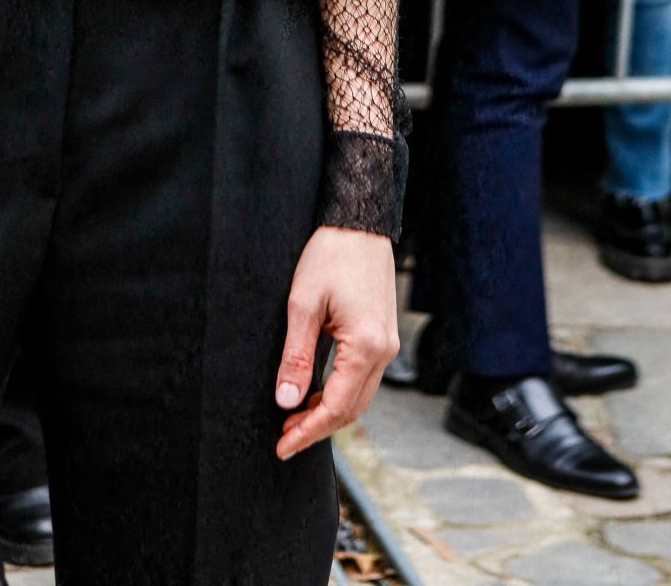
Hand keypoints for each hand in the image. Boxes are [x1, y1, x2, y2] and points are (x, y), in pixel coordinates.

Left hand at [274, 228, 397, 460]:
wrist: (359, 222)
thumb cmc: (331, 254)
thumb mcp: (303, 304)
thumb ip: (296, 356)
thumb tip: (286, 400)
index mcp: (366, 346)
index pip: (337, 407)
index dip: (308, 432)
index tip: (282, 446)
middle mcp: (384, 350)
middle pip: (353, 408)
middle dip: (318, 427)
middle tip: (285, 437)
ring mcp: (387, 343)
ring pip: (360, 395)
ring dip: (329, 411)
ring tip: (295, 418)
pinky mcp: (382, 334)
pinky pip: (364, 377)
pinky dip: (341, 392)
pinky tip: (317, 392)